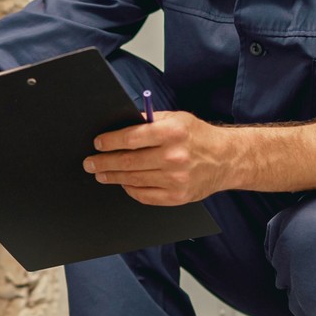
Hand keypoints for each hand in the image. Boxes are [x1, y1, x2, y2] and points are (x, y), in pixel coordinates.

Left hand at [83, 110, 234, 205]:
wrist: (226, 159)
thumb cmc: (198, 137)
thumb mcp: (176, 119)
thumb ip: (149, 121)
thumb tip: (119, 125)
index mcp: (173, 133)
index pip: (132, 137)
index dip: (110, 141)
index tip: (98, 143)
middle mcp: (174, 156)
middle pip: (128, 162)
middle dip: (104, 162)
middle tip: (90, 163)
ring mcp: (176, 179)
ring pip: (133, 180)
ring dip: (112, 177)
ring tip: (101, 173)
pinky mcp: (177, 196)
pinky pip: (144, 195)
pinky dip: (130, 189)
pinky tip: (123, 183)